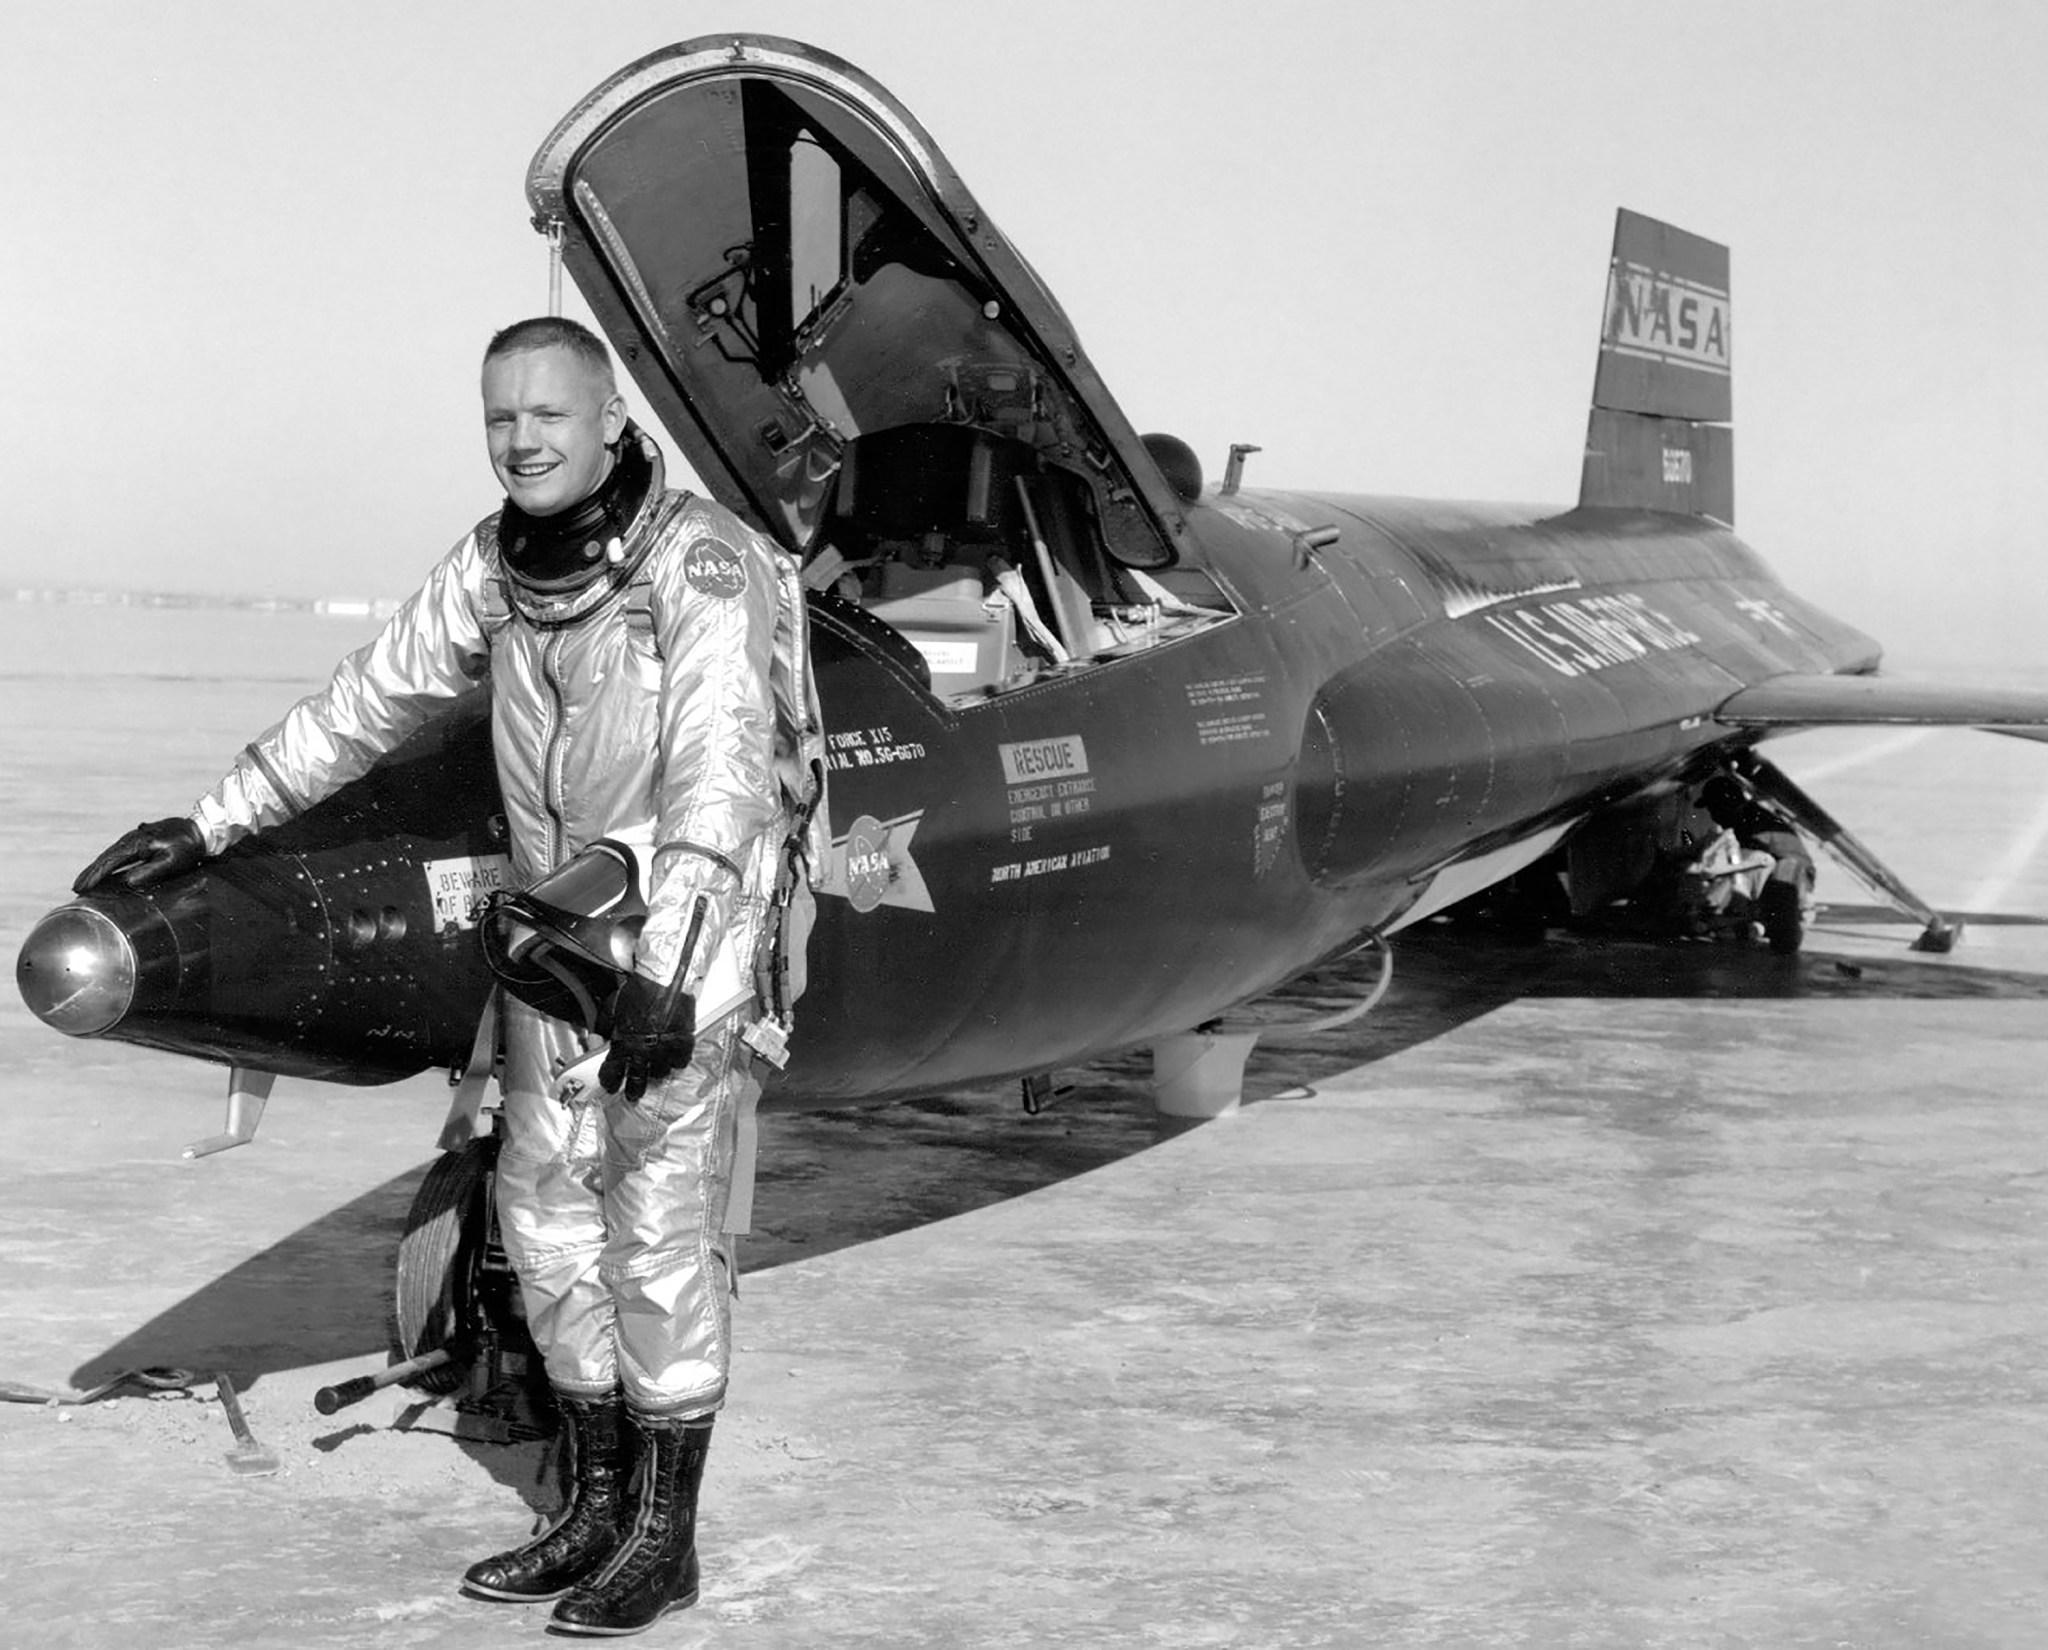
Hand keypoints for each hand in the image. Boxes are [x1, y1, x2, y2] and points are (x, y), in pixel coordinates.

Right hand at [73, 818, 205, 893]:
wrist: (200, 829)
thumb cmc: (188, 847)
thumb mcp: (172, 861)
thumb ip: (151, 871)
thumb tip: (128, 881)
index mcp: (137, 844)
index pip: (110, 862)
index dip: (95, 876)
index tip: (81, 888)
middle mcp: (131, 839)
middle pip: (105, 857)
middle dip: (90, 873)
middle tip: (75, 888)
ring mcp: (134, 838)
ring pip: (110, 854)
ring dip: (96, 868)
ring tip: (84, 882)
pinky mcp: (139, 840)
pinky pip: (118, 853)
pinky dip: (108, 863)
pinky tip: (104, 871)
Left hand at [598, 973, 696, 1102]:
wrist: (664, 979)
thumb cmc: (636, 992)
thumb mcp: (610, 1007)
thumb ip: (601, 1029)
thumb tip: (594, 1044)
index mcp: (623, 1043)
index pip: (612, 1072)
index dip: (610, 1082)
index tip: (610, 1085)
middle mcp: (644, 1051)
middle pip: (637, 1081)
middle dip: (633, 1090)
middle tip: (633, 1095)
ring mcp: (665, 1048)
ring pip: (660, 1073)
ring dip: (655, 1072)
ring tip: (653, 1068)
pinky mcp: (683, 1043)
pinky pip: (680, 1063)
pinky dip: (675, 1062)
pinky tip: (672, 1057)